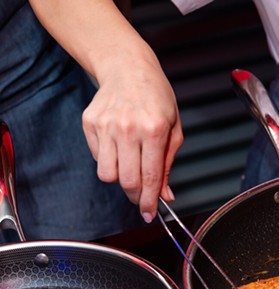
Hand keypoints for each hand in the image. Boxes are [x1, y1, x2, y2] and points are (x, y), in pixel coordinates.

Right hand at [82, 56, 182, 222]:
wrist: (127, 68)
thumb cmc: (156, 97)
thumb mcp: (174, 128)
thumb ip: (168, 163)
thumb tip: (165, 194)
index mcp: (154, 130)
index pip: (150, 177)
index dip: (150, 201)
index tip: (150, 214)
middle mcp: (128, 129)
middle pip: (126, 181)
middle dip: (136, 196)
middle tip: (142, 197)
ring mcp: (106, 126)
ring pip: (107, 174)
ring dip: (120, 179)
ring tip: (131, 168)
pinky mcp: (89, 124)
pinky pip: (97, 158)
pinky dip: (109, 162)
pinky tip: (120, 149)